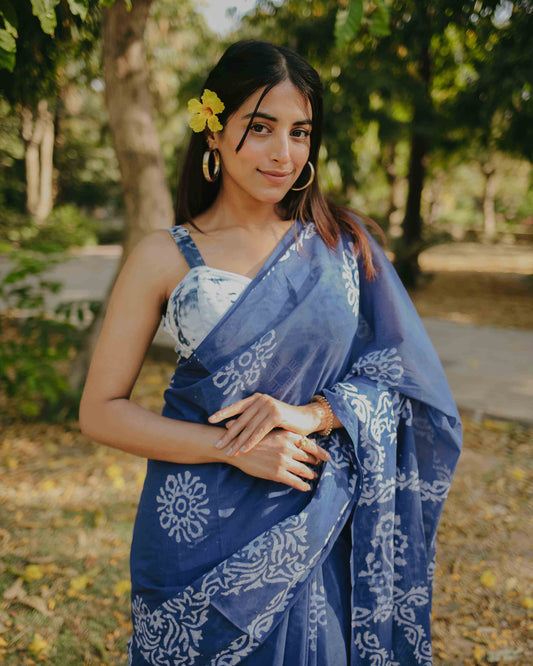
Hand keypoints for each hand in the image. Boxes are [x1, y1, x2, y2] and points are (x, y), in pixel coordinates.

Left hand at [207, 392, 324, 457]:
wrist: (306, 419)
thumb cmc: (283, 420)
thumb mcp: (263, 419)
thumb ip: (248, 420)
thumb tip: (227, 425)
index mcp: (256, 398)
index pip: (236, 406)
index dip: (223, 413)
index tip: (210, 419)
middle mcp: (261, 399)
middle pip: (241, 419)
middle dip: (229, 434)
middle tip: (218, 444)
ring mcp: (268, 406)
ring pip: (249, 427)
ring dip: (238, 441)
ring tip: (229, 452)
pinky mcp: (276, 415)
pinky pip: (260, 431)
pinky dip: (251, 441)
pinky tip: (244, 450)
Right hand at [227, 428, 325, 491]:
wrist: (236, 447)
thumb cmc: (253, 439)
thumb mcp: (272, 432)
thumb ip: (286, 437)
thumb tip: (301, 441)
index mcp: (287, 436)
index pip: (310, 444)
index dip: (321, 452)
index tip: (327, 457)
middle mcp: (288, 447)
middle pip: (309, 457)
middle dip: (316, 463)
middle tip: (319, 466)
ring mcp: (283, 461)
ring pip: (304, 470)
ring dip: (310, 475)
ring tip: (313, 477)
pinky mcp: (277, 474)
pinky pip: (295, 482)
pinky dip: (302, 485)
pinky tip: (306, 487)